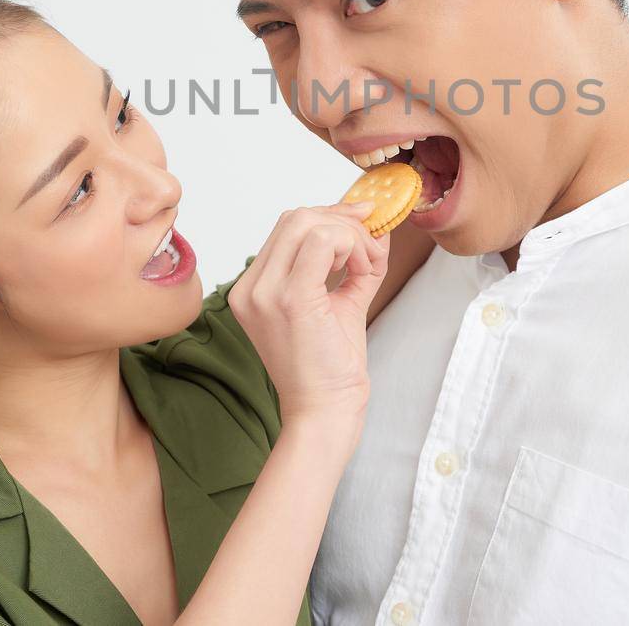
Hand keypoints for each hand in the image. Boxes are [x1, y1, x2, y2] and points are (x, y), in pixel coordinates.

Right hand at [227, 203, 389, 427]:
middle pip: (295, 217)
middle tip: (370, 244)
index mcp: (253, 289)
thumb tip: (378, 228)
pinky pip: (321, 241)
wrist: (324, 412)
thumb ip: (356, 264)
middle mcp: (250, 288)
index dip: (330, 216)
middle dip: (341, 221)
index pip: (287, 227)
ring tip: (363, 267)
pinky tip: (361, 270)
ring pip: (306, 222)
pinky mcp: (290, 298)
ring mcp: (265, 292)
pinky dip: (350, 246)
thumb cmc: (329, 368)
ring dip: (348, 235)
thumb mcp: (342, 302)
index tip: (363, 223)